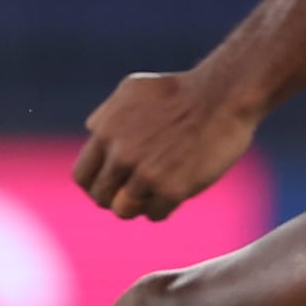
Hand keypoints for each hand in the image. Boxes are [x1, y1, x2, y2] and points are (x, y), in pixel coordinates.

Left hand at [74, 66, 258, 222]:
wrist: (221, 96)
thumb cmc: (180, 90)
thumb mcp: (131, 91)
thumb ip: (107, 116)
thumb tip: (93, 132)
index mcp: (105, 132)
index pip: (83, 176)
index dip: (95, 185)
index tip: (110, 187)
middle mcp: (120, 155)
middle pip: (102, 197)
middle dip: (116, 198)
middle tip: (136, 192)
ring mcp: (145, 174)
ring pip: (125, 211)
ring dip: (139, 205)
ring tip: (155, 193)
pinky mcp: (172, 189)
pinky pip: (155, 214)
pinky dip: (163, 207)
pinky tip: (176, 191)